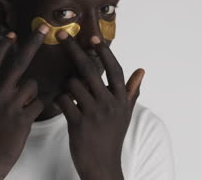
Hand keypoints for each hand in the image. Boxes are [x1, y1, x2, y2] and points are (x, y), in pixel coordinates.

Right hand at [0, 24, 48, 179]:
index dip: (3, 47)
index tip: (13, 35)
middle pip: (18, 63)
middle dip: (32, 43)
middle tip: (44, 28)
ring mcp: (10, 106)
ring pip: (32, 85)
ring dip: (31, 93)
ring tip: (22, 108)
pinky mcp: (23, 119)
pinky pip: (39, 103)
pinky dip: (37, 108)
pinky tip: (29, 117)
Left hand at [54, 32, 144, 179]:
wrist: (102, 166)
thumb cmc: (112, 136)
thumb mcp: (125, 114)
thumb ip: (132, 91)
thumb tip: (141, 70)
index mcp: (121, 99)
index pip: (114, 69)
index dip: (104, 52)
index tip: (93, 37)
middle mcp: (109, 104)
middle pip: (89, 69)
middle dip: (73, 49)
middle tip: (61, 35)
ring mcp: (94, 113)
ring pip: (72, 84)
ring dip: (67, 86)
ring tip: (72, 96)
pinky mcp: (78, 123)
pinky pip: (63, 100)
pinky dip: (60, 99)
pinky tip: (63, 106)